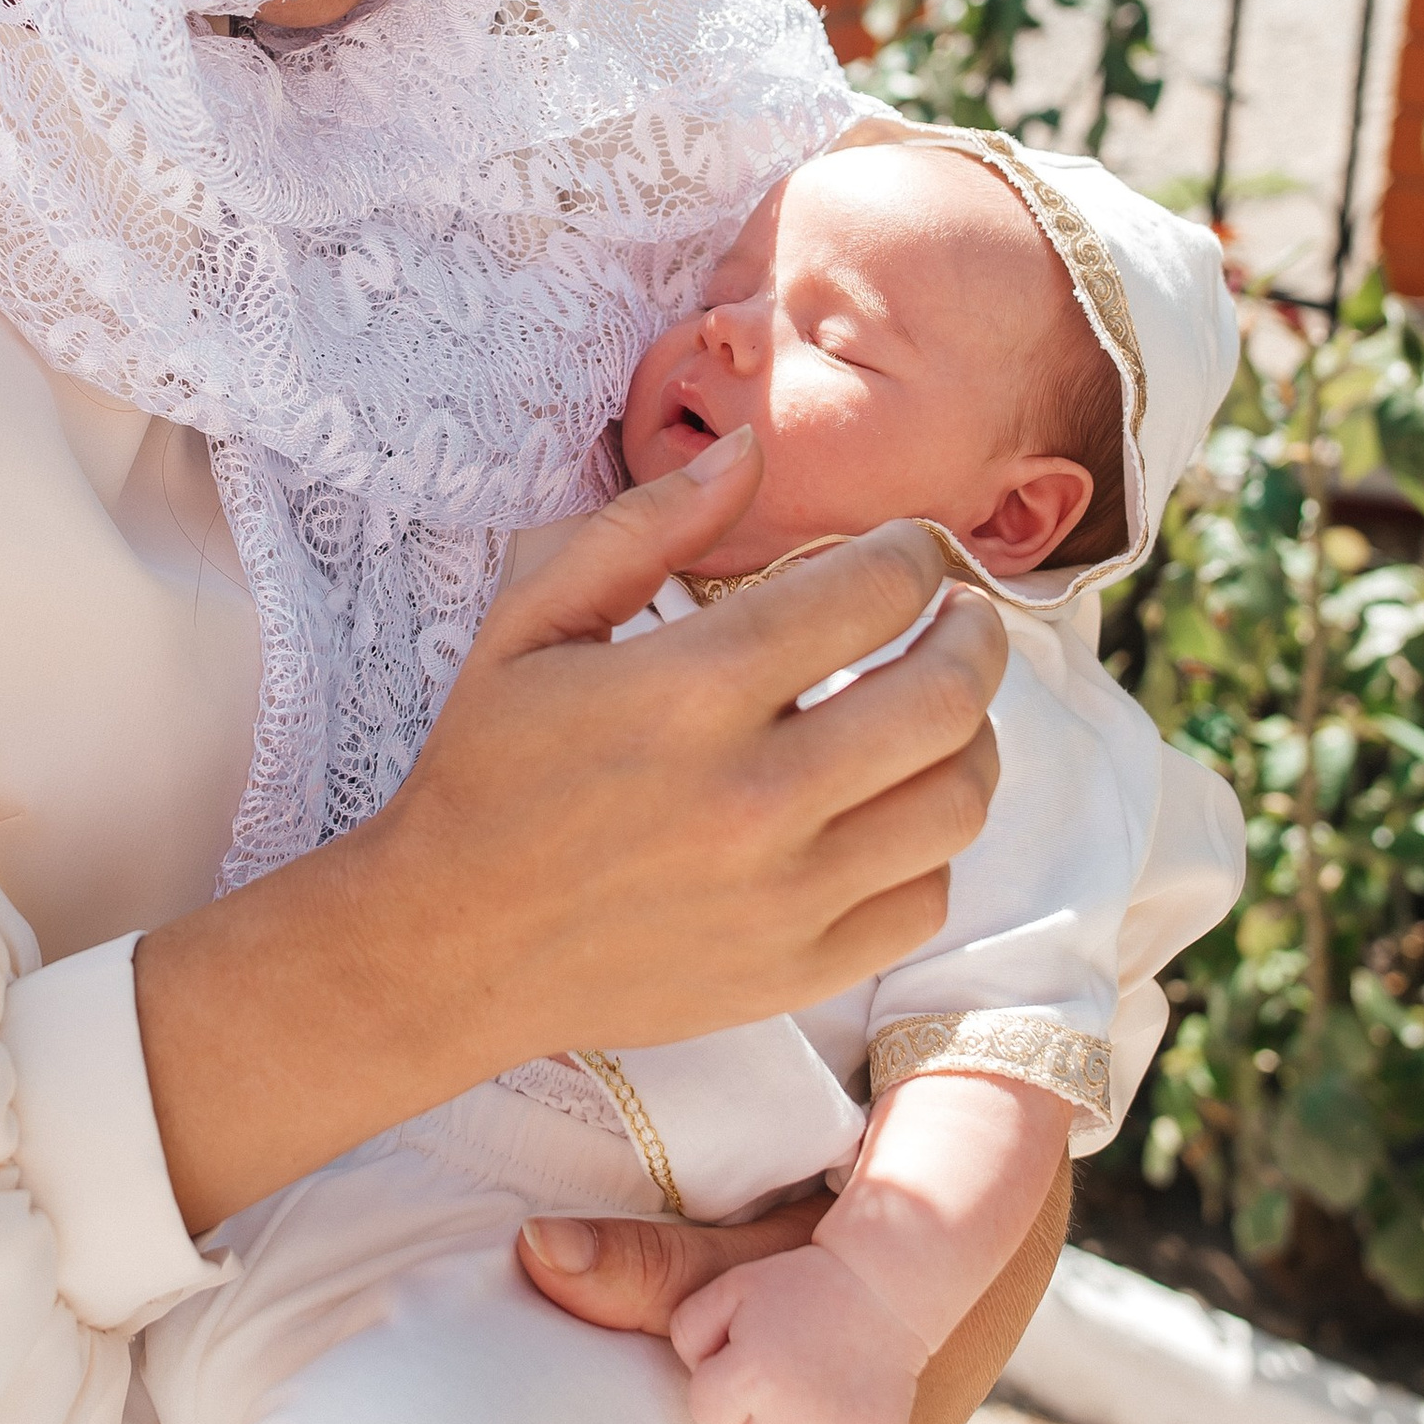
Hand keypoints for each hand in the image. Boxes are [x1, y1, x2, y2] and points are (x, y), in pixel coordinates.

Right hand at [136, 432, 1005, 1228]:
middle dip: (975, 634)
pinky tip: (889, 809)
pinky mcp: (796, 970)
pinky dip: (928, 844)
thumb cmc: (488, 770)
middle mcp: (754, 796)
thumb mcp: (531, 621)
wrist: (448, 945)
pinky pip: (926, 898)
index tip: (910, 550)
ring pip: (958, 800)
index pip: (872, 594)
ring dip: (970, 735)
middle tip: (960, 616)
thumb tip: (752, 453)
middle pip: (946, 695)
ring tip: (939, 707)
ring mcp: (786, 896)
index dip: (914, 555)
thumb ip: (645, 527)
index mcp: (690, 692)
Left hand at [670, 1242, 924, 1423]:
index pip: (706, 1413)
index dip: (724, 1382)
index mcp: (749, 1377)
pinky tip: (857, 1404)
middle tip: (794, 1362)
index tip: (751, 1356)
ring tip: (826, 1378)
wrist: (883, 1283)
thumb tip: (695, 1377)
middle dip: (765, 1409)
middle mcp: (792, 1416)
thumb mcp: (730, 1288)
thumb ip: (688, 1331)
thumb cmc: (798, 1284)